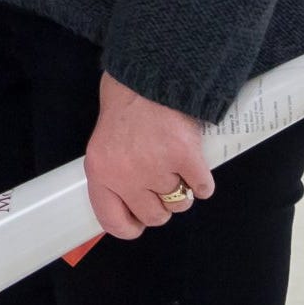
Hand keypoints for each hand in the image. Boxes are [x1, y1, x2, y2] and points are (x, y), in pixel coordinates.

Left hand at [85, 71, 214, 239]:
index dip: (131, 226)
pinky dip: (203, 179)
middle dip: (162, 203)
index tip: (140, 221)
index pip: (113, 221)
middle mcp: (126, 175)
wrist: (148, 78)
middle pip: (155, 216)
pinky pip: (203, 188)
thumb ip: (113, 177)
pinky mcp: (185, 158)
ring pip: (181, 203)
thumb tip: (128, 211)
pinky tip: (193, 160)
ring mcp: (157, 167)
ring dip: (183, 188)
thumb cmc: (125, 110)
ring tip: (174, 162)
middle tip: (162, 179)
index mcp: (100, 172)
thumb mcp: (105, 146)